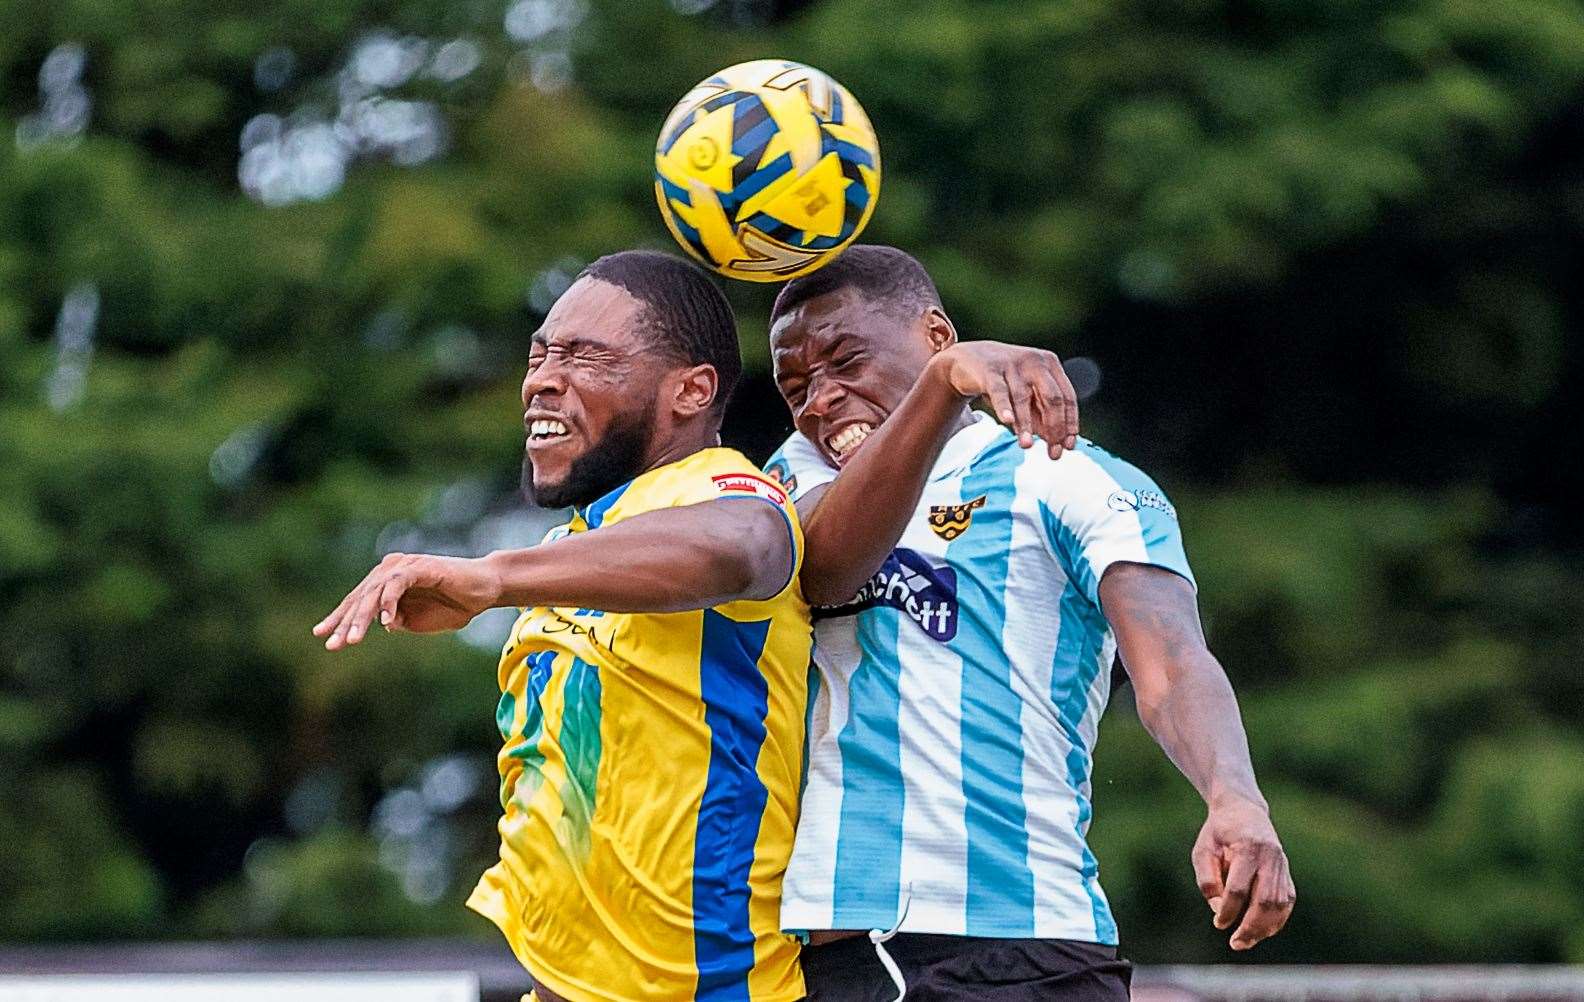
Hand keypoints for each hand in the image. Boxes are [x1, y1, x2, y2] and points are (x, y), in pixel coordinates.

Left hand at [312, 552, 503, 648]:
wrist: (485, 589)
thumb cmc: (454, 604)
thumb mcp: (418, 621)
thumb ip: (398, 621)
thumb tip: (381, 624)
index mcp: (387, 582)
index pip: (358, 600)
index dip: (339, 618)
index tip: (322, 636)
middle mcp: (391, 570)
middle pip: (361, 596)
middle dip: (345, 621)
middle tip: (333, 644)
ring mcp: (405, 566)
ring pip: (374, 591)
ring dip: (362, 617)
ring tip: (352, 639)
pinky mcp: (420, 566)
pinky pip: (397, 584)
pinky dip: (388, 602)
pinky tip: (385, 622)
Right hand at [930, 342, 1078, 457]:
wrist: (966, 359)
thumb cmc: (1004, 381)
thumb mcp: (1026, 398)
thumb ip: (1041, 416)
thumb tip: (1057, 444)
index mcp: (1050, 365)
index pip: (1067, 397)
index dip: (1069, 423)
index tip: (1068, 446)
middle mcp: (1035, 362)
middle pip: (1052, 398)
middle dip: (1055, 427)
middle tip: (1053, 454)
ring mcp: (1012, 364)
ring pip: (1023, 398)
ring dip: (1026, 425)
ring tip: (1026, 446)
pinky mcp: (989, 370)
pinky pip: (998, 391)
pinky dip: (1004, 407)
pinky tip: (1007, 421)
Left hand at [1192, 796, 1295, 949]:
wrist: (1243, 809)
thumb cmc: (1218, 832)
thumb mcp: (1203, 850)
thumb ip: (1207, 880)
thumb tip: (1219, 910)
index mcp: (1248, 848)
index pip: (1239, 888)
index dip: (1228, 910)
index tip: (1218, 923)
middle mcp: (1270, 857)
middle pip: (1265, 900)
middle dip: (1251, 926)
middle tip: (1236, 943)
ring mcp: (1282, 865)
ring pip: (1280, 904)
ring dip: (1264, 928)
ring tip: (1246, 941)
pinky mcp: (1286, 872)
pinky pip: (1286, 902)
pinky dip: (1277, 920)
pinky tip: (1262, 932)